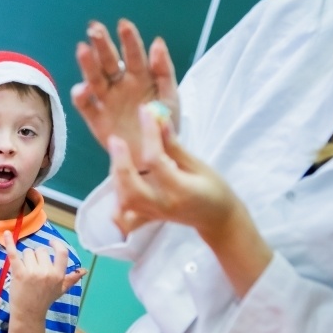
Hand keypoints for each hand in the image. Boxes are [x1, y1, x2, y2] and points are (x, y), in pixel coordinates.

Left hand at [3, 232, 85, 319]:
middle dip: (36, 257)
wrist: (28, 314)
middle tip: (33, 270)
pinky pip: (14, 253)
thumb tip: (84, 270)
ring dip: (25, 259)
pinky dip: (9, 242)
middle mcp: (46, 272)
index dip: (56, 244)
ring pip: (27, 252)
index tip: (50, 242)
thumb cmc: (44, 300)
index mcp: (58, 275)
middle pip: (40, 251)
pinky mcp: (18, 273)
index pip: (62, 253)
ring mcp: (32, 272)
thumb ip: (71, 279)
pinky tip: (6, 233)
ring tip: (25, 272)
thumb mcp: (60, 290)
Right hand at [72, 19, 178, 167]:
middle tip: (94, 29)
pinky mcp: (96, 119)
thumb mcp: (171, 97)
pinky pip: (86, 106)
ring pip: (94, 78)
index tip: (123, 25)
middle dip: (101, 45)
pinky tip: (83, 89)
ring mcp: (106, 101)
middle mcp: (120, 85)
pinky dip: (81, 97)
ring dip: (87, 64)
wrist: (156, 157)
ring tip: (82, 49)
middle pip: (108, 61)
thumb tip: (157, 42)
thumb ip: (164, 70)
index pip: (133, 54)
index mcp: (140, 76)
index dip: (128, 39)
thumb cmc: (165, 125)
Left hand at [107, 105, 239, 237]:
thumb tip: (159, 121)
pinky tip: (119, 173)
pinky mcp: (146, 216)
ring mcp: (152, 214)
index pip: (155, 160)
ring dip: (117, 175)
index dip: (149, 134)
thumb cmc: (215, 190)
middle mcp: (162, 205)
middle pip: (131, 187)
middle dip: (120, 162)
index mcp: (180, 190)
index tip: (144, 112)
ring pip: (124, 200)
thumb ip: (175, 147)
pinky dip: (118, 191)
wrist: (216, 219)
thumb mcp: (199, 166)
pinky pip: (124, 209)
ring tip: (118, 153)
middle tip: (116, 140)